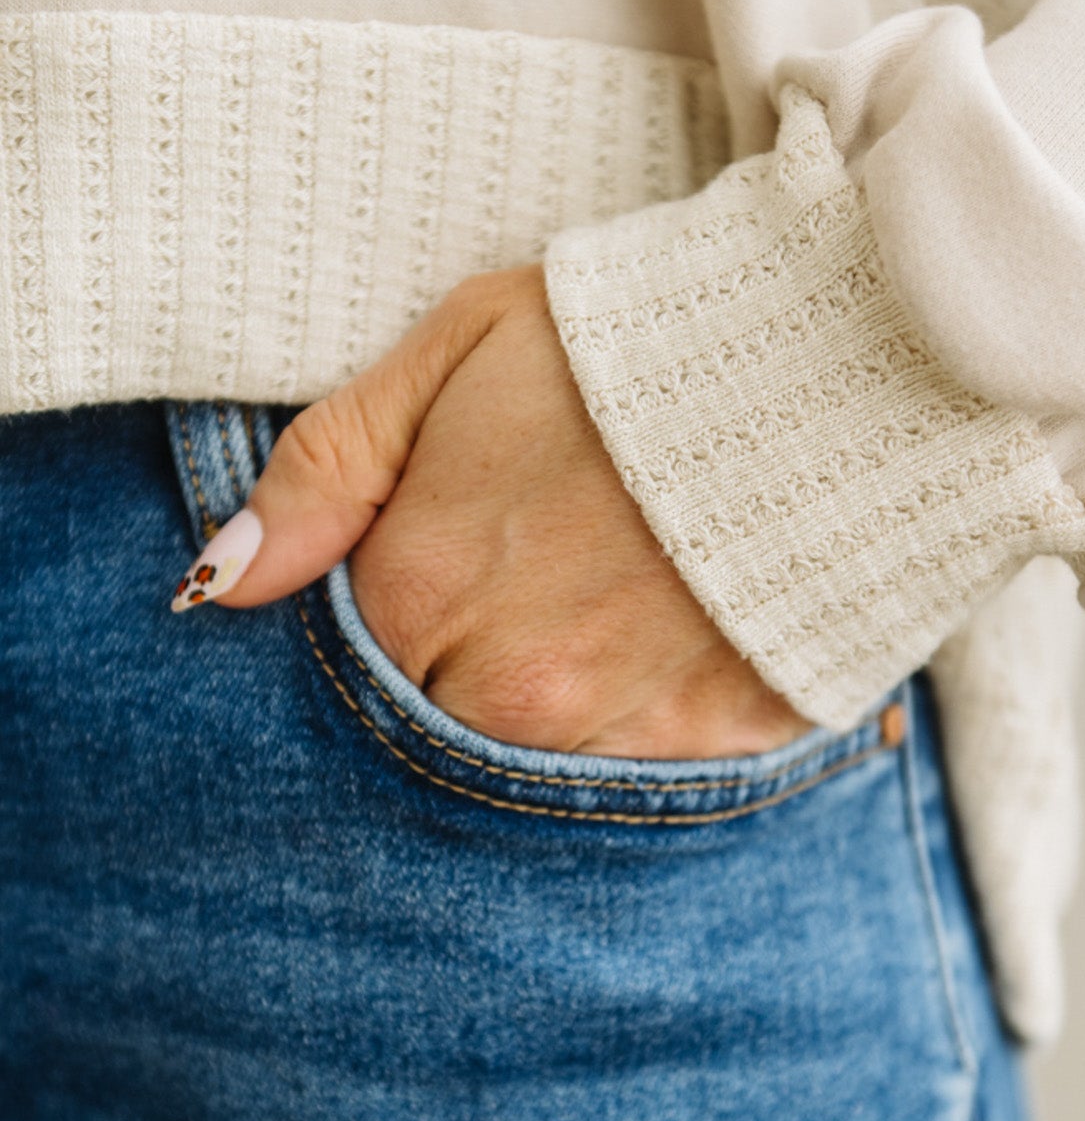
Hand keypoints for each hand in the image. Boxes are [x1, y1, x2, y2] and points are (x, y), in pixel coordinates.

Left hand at [207, 266, 812, 758]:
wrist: (826, 360)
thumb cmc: (623, 346)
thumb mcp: (453, 354)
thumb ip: (328, 468)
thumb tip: (222, 579)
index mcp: (418, 592)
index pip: (356, 662)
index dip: (403, 604)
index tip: (459, 552)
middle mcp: (504, 689)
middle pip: (440, 725)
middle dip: (470, 663)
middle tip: (536, 573)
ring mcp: (611, 731)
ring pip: (537, 764)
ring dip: (557, 701)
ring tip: (610, 598)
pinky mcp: (712, 743)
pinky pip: (644, 774)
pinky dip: (646, 717)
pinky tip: (671, 634)